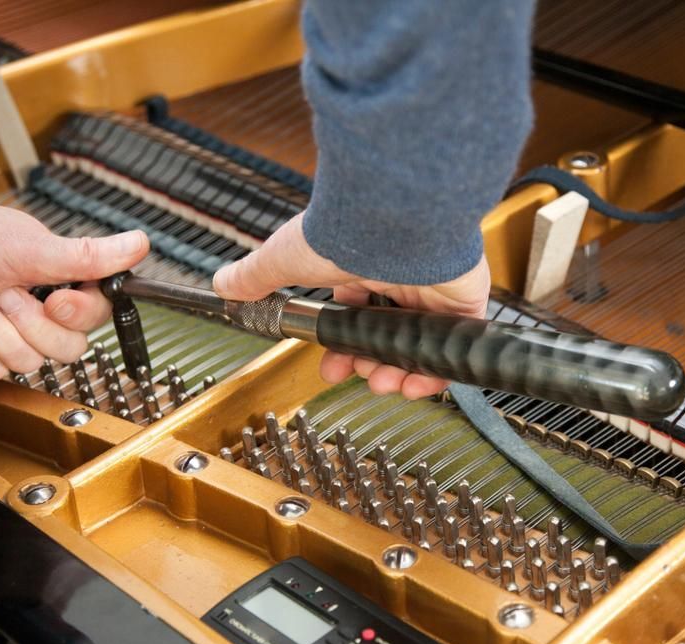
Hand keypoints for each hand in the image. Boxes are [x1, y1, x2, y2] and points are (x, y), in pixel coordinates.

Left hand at [0, 200, 148, 378]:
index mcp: (56, 275)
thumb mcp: (29, 247)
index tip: (56, 299)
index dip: (78, 312)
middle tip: (1, 292)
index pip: (96, 311)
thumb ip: (88, 256)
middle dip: (27, 322)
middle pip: (67, 345)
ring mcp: (9, 334)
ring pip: (30, 361)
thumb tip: (140, 243)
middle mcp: (37, 306)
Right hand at [213, 213, 489, 397]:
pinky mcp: (463, 301)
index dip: (340, 348)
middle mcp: (398, 279)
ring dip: (396, 373)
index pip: (352, 318)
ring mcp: (432, 291)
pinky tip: (414, 383)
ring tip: (382, 383)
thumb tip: (222, 285)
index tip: (329, 368)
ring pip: (416, 347)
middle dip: (365, 366)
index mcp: (361, 270)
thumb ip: (254, 277)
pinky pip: (453, 347)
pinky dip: (435, 371)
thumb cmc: (342, 231)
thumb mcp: (283, 259)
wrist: (391, 219)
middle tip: (354, 378)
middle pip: (384, 337)